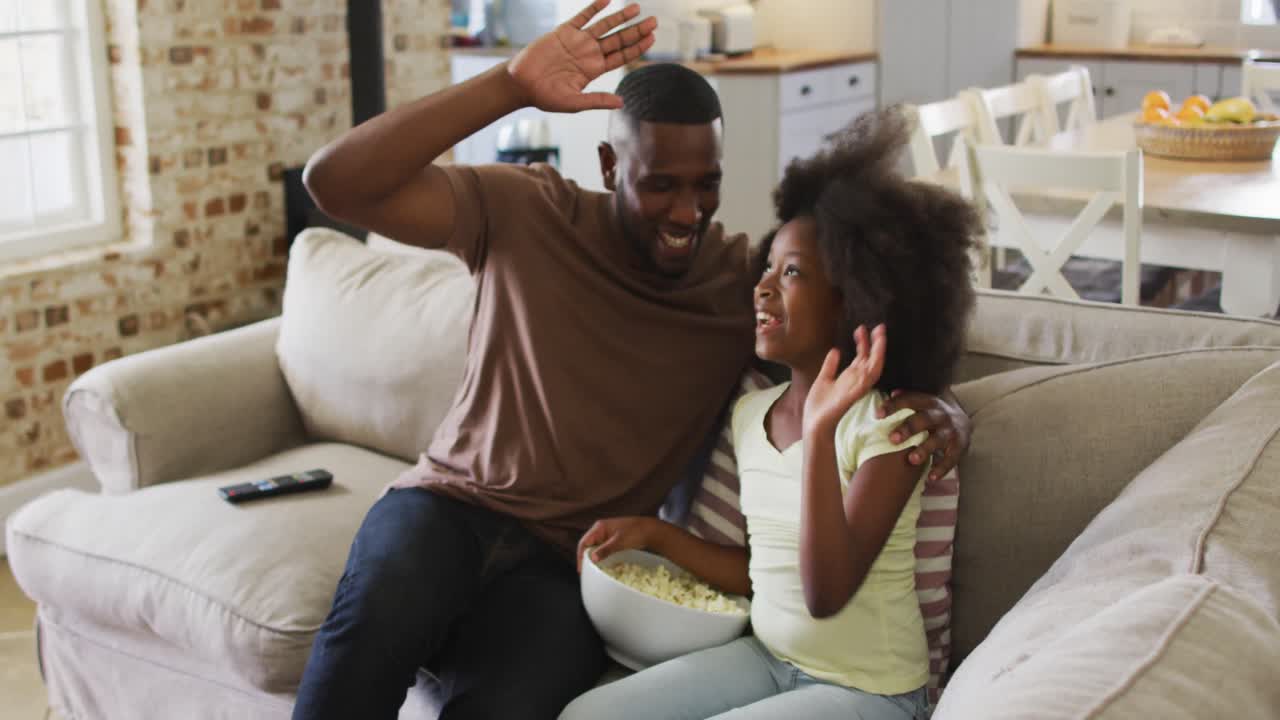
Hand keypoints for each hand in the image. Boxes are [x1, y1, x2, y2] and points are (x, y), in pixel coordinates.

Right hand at [508, 1, 657, 112]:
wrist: (521, 83)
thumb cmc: (545, 97)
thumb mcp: (574, 102)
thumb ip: (597, 100)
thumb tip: (621, 103)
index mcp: (594, 69)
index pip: (621, 56)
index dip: (637, 47)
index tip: (652, 39)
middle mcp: (589, 53)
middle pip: (618, 39)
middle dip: (636, 30)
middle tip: (654, 21)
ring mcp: (577, 41)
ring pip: (604, 26)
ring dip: (620, 17)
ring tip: (636, 8)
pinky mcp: (563, 32)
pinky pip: (582, 17)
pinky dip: (594, 8)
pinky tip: (607, 0)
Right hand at [576, 516, 658, 571]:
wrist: (650, 530)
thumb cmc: (635, 532)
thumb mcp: (619, 542)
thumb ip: (605, 550)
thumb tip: (592, 558)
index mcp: (600, 527)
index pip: (584, 542)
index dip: (580, 556)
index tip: (581, 569)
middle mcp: (601, 530)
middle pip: (588, 546)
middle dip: (587, 558)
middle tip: (587, 572)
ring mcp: (607, 535)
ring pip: (596, 549)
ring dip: (595, 559)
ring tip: (594, 570)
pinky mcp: (613, 540)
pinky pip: (603, 550)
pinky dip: (603, 557)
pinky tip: (604, 565)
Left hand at [803, 325, 886, 436]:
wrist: (814, 425)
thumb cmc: (819, 407)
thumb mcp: (823, 380)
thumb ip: (830, 366)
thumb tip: (835, 350)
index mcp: (850, 378)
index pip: (861, 357)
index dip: (863, 342)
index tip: (862, 328)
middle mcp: (856, 381)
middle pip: (870, 359)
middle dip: (876, 343)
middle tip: (879, 326)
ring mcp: (856, 388)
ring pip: (873, 367)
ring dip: (878, 351)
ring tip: (880, 335)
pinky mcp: (853, 395)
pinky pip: (866, 381)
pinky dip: (872, 368)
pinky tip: (873, 356)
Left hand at [877, 389, 970, 480]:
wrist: (963, 421)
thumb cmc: (932, 413)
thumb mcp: (922, 402)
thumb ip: (908, 398)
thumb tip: (891, 392)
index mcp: (929, 401)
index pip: (910, 400)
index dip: (894, 406)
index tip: (878, 414)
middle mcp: (941, 414)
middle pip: (925, 419)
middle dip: (909, 428)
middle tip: (892, 439)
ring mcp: (951, 431)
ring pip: (938, 439)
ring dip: (925, 449)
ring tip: (911, 460)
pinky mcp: (960, 446)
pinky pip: (952, 458)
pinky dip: (942, 468)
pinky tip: (931, 477)